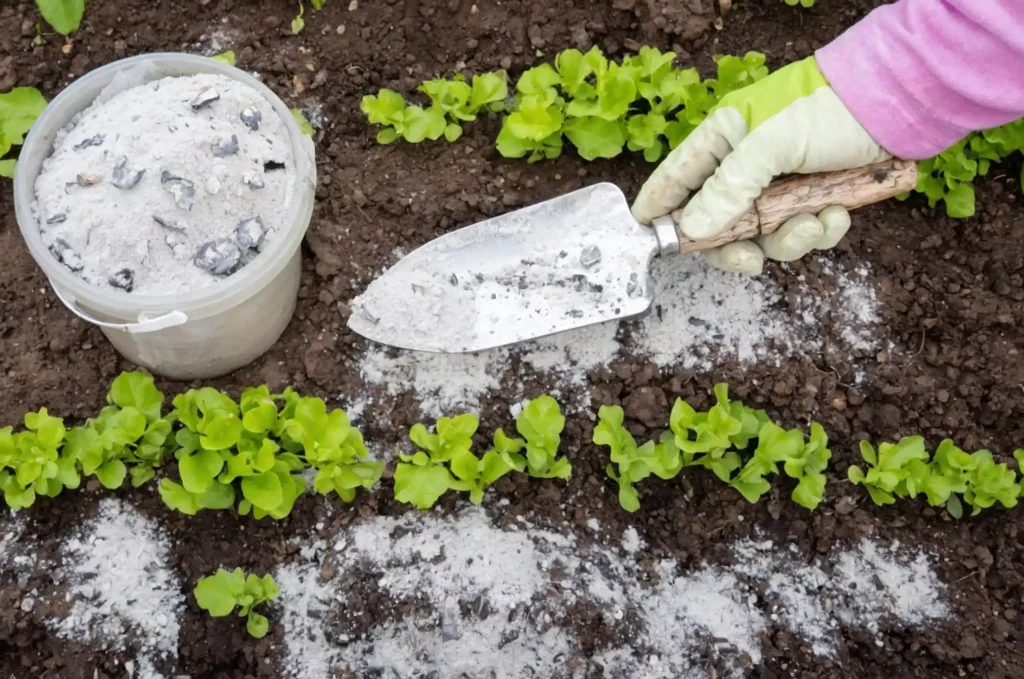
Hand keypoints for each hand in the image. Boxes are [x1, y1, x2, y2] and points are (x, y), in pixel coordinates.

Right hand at [631, 56, 890, 273]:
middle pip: (718, 222)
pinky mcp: (813, 198)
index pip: (678, 178)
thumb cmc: (827, 107)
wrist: (900, 102)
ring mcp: (779, 185)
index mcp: (723, 139)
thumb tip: (692, 228)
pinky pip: (802, 232)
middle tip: (750, 262)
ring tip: (816, 222)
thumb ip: (729, 188)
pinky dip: (821, 231)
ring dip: (790, 238)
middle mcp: (745, 165)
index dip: (660, 208)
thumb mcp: (772, 145)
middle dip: (737, 245)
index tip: (648, 239)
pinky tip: (838, 214)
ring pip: (764, 235)